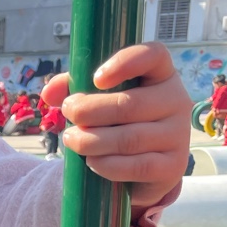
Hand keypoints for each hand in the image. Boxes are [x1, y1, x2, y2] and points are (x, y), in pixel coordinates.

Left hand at [41, 42, 190, 208]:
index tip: (96, 78)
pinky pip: (136, 166)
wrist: (141, 170)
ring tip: (71, 140)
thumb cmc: (117, 124)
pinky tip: (91, 162)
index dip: (126, 62)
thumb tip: (49, 93)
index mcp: (160, 75)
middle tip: (68, 113)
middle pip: (130, 104)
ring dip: (91, 141)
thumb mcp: (97, 100)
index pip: (153, 56)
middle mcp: (176, 101)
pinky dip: (107, 165)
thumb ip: (73, 89)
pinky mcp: (173, 167)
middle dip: (89, 110)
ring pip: (129, 138)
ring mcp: (177, 135)